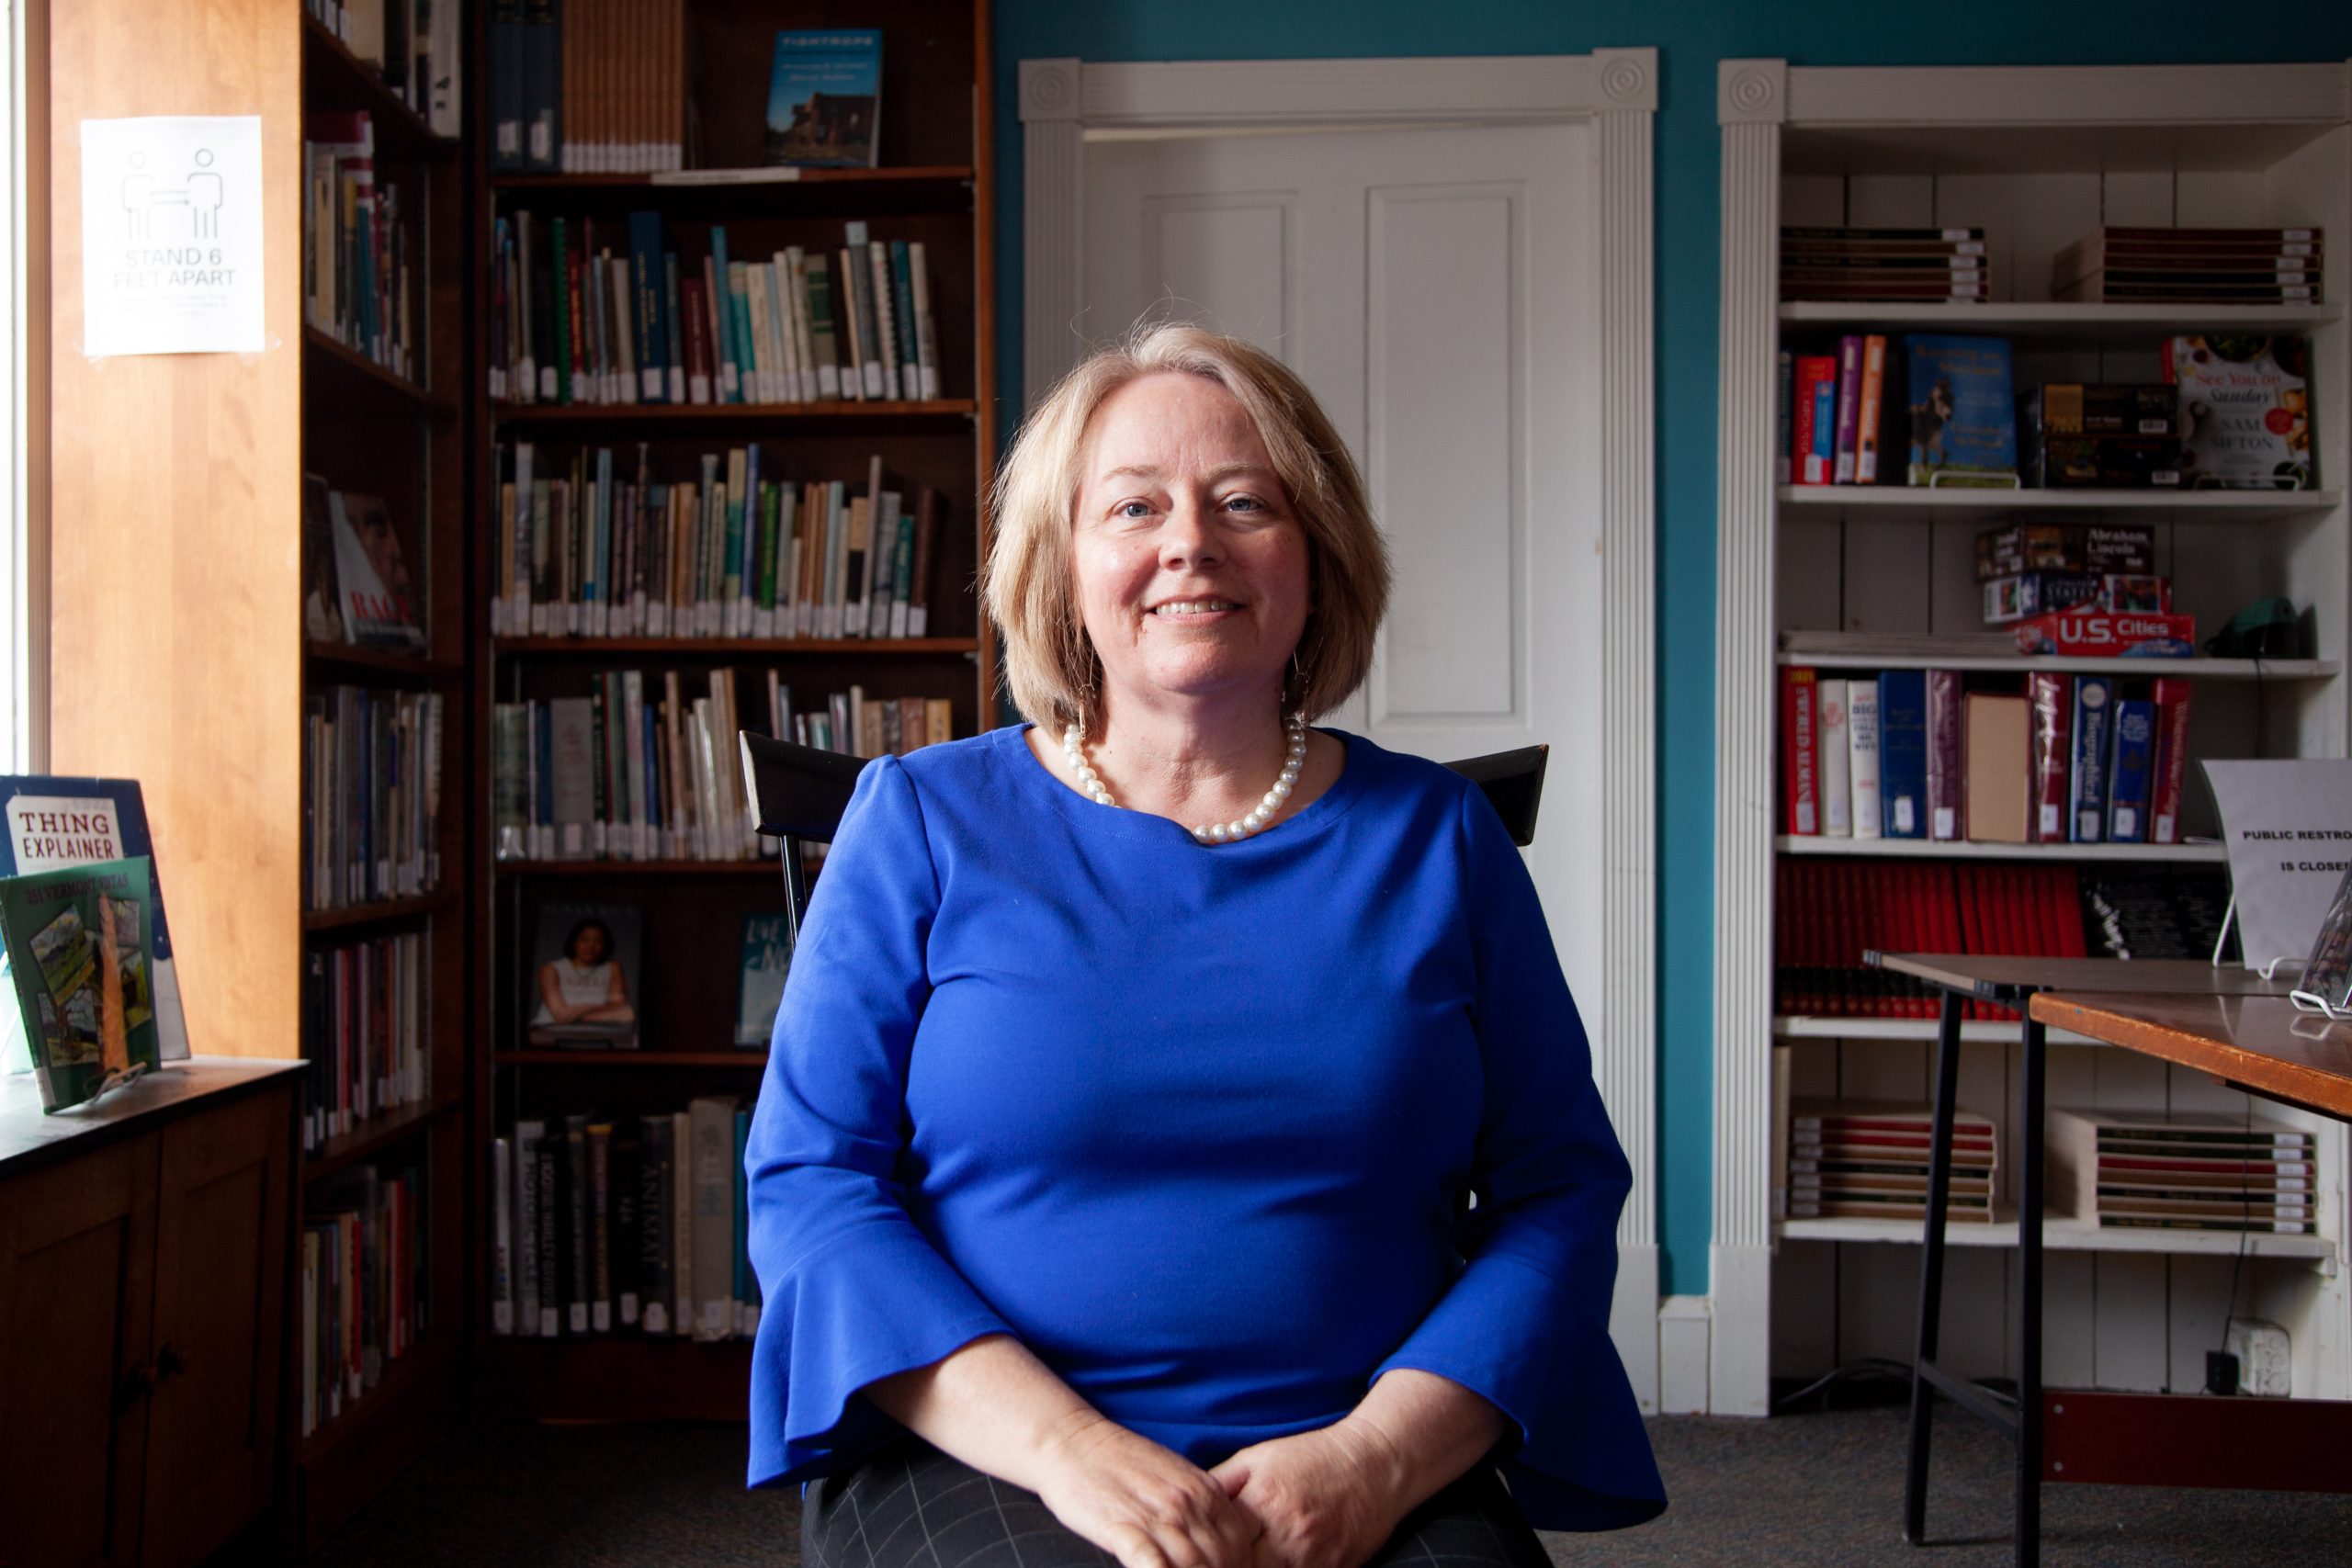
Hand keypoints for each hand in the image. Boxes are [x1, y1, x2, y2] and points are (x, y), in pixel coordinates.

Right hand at [1033, 1410, 1263, 1567]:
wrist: (1072, 1441)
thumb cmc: (1119, 1462)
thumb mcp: (1174, 1476)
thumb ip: (1199, 1508)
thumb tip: (1218, 1546)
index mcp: (1205, 1491)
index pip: (1241, 1546)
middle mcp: (1189, 1504)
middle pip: (1222, 1562)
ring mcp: (1158, 1516)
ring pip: (1193, 1567)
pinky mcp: (1124, 1528)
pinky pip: (1153, 1566)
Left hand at [1207, 1422, 1405, 1567]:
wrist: (1375, 1462)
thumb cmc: (1312, 1457)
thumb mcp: (1258, 1457)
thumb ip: (1220, 1484)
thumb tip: (1186, 1506)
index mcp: (1262, 1501)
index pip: (1221, 1545)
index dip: (1208, 1557)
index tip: (1199, 1558)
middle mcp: (1287, 1531)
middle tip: (1218, 1565)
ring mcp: (1314, 1554)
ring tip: (1248, 1565)